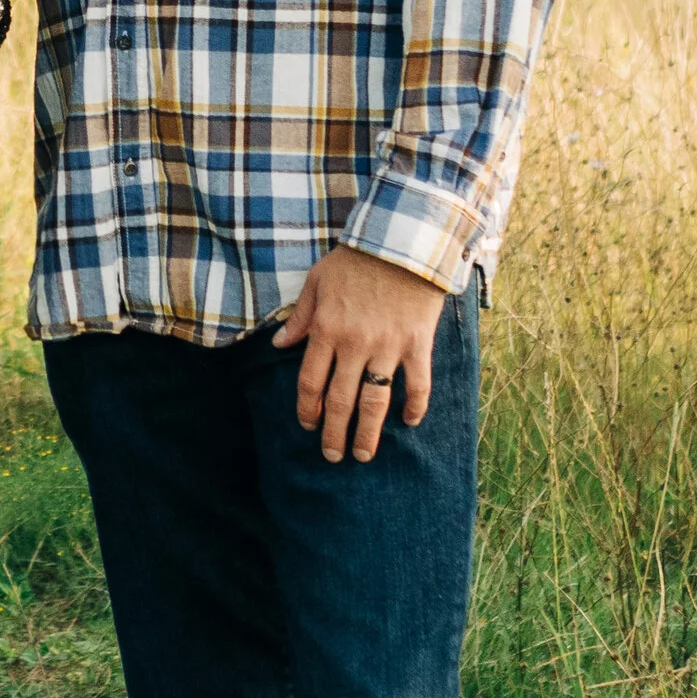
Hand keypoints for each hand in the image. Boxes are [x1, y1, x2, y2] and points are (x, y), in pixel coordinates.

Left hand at [271, 246, 446, 464]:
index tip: (308, 427)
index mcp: (326, 330)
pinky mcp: (417, 344)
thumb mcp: (317, 282)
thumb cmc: (355, 259)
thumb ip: (300, 317)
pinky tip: (410, 422)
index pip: (310, 382)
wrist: (402, 241)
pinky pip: (417, 384)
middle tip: (333, 456)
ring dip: (369, 432)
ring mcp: (387, 347)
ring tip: (364, 455)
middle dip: (334, 432)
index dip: (308, 409)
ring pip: (375, 401)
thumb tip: (279, 344)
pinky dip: (415, 406)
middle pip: (340, 400)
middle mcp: (354, 344)